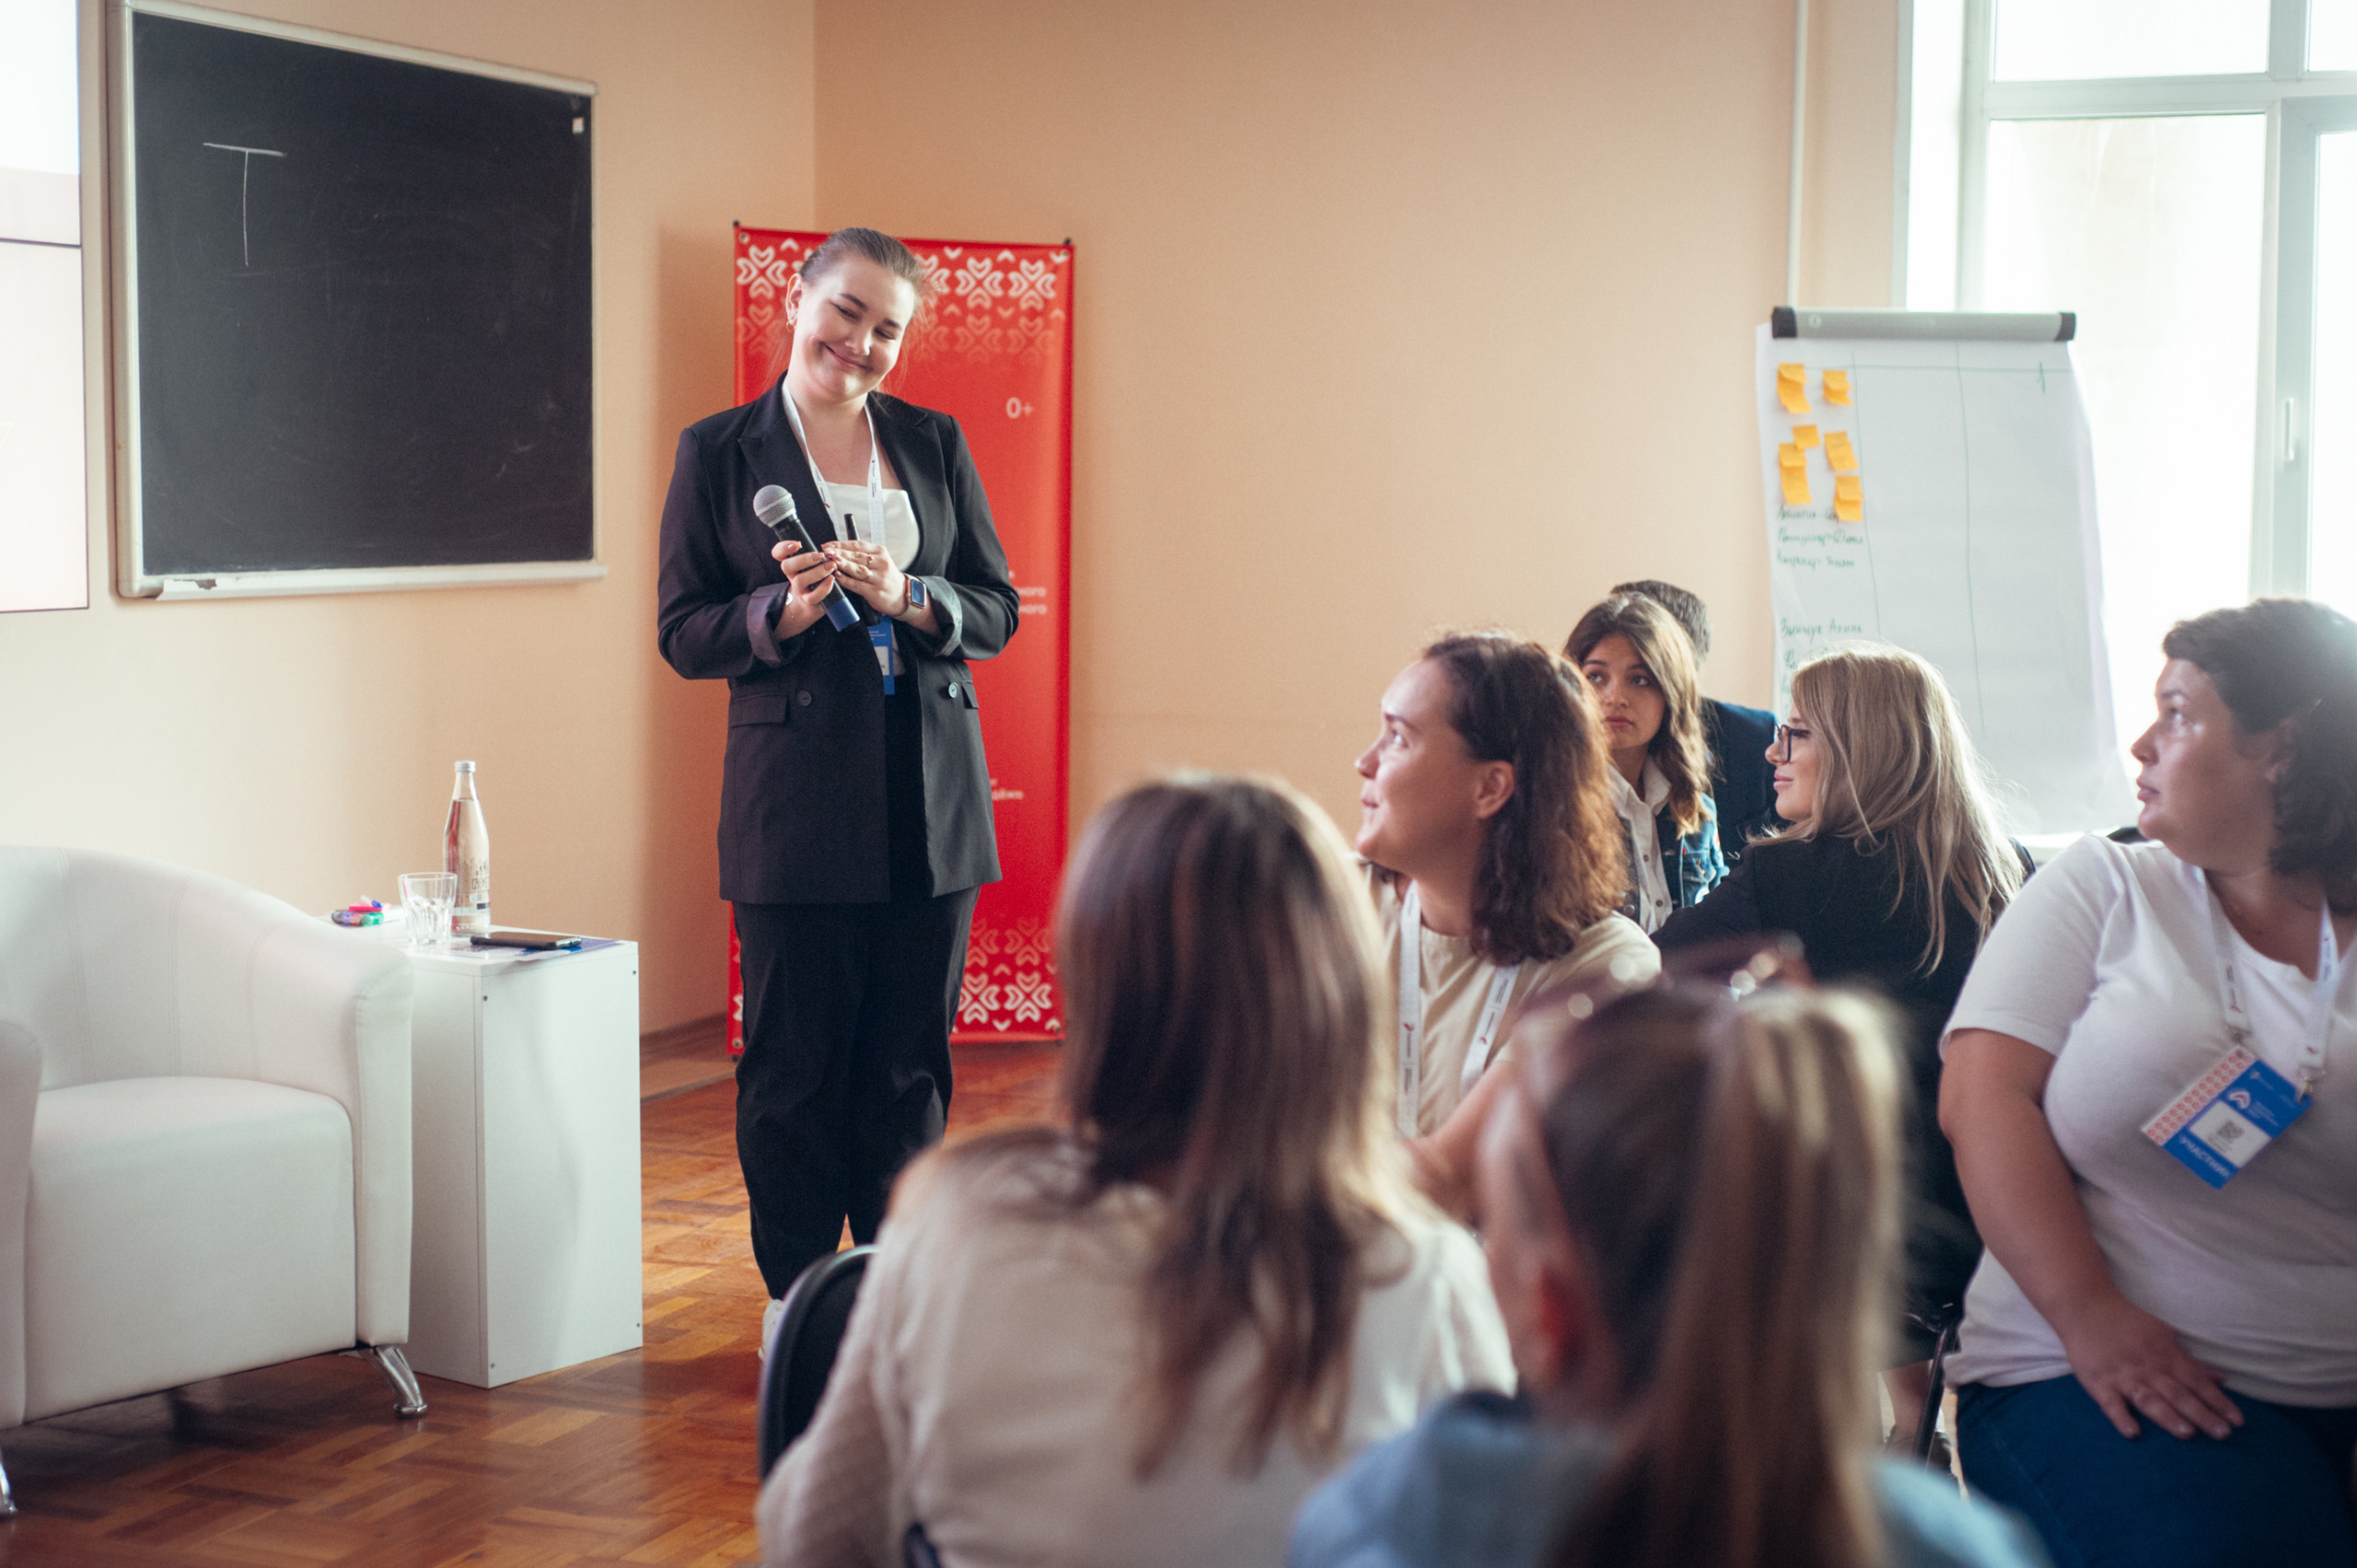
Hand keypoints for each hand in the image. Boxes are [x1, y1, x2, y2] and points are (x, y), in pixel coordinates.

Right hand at [771, 540, 838, 636]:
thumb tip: (829, 548)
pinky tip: (832, 579)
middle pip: (786, 566)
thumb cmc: (814, 578)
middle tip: (820, 555)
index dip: (783, 548)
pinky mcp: (809, 600)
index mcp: (791, 563)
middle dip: (803, 559)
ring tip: (831, 566)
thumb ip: (814, 554)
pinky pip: (813, 596)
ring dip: (817, 571)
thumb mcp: (812, 564)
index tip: (797, 544)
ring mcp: (799, 589)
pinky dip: (824, 587)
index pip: (778, 553)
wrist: (813, 604)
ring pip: (800, 580)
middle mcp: (792, 575)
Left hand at [823, 539, 909, 616]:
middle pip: (856, 556)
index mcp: (880, 552)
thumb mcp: (879, 560)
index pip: (858, 545)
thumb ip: (861, 555)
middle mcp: (881, 563)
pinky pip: (857, 585)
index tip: (828, 545)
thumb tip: (837, 550)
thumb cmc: (886, 577)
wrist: (902, 595)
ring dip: (842, 565)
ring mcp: (879, 578)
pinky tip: (837, 576)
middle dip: (839, 553)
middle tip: (826, 552)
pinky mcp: (875, 591)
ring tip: (830, 562)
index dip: (841, 544)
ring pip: (857, 569)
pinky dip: (845, 580)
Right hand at [2055, 1292, 2242, 1439]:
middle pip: (2178, 1393)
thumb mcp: (2163, 1336)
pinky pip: (2110, 1402)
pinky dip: (2121, 1417)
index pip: (2197, 1382)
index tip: (2238, 1421)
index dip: (2218, 1401)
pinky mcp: (2097, 1382)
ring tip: (2187, 1434)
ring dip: (2168, 1416)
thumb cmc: (2127, 1323)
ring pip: (2149, 1399)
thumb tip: (2221, 1378)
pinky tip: (2132, 1433)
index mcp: (2165, 1356)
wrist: (2084, 1306)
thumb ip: (2189, 1361)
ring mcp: (2122, 1376)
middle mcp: (2147, 1368)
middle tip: (2223, 1434)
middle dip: (2202, 1414)